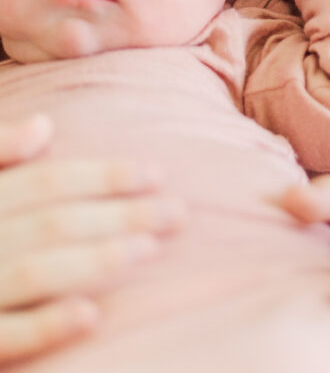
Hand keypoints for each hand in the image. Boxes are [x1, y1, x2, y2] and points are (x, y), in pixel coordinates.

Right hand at [0, 114, 186, 363]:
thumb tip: (46, 126)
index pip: (47, 182)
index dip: (102, 176)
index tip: (156, 172)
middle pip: (54, 222)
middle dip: (120, 215)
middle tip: (178, 213)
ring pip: (35, 271)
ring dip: (95, 260)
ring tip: (147, 251)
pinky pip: (1, 336)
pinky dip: (43, 326)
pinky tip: (89, 317)